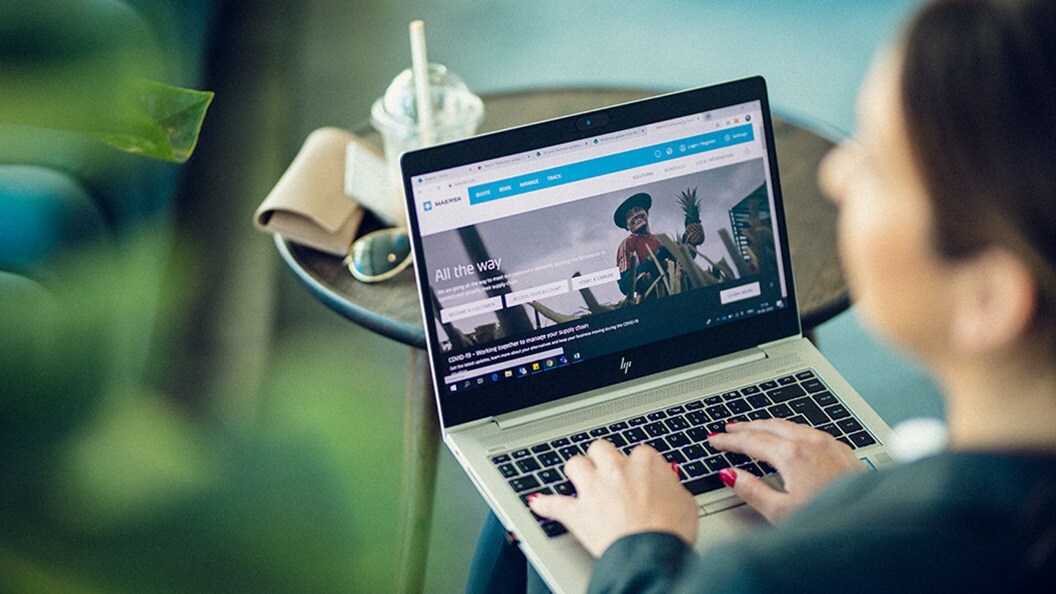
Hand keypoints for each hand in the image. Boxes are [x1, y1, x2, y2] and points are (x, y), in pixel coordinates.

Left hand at [528, 440, 698, 557]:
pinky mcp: (577, 512)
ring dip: (576, 472)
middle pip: (601, 449)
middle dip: (602, 459)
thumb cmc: (672, 531)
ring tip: (578, 479)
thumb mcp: (687, 503)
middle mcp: (615, 469)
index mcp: (644, 463)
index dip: (638, 466)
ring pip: (575, 464)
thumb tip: (670, 485)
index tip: (640, 477)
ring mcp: (594, 489)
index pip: (638, 453)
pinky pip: (553, 503)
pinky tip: (537, 502)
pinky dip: (545, 504)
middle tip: (607, 471)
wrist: (652, 554)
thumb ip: (673, 487)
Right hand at [709, 419, 863, 522]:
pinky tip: (790, 436)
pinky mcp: (842, 450)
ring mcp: (828, 444)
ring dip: (767, 425)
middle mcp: (810, 443)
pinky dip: (790, 429)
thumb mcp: (781, 512)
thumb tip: (730, 475)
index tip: (715, 440)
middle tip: (728, 429)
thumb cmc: (830, 518)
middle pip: (768, 426)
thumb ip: (751, 491)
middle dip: (745, 427)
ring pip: (789, 425)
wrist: (872, 519)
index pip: (750, 441)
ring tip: (753, 428)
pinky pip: (809, 430)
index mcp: (791, 455)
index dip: (729, 441)